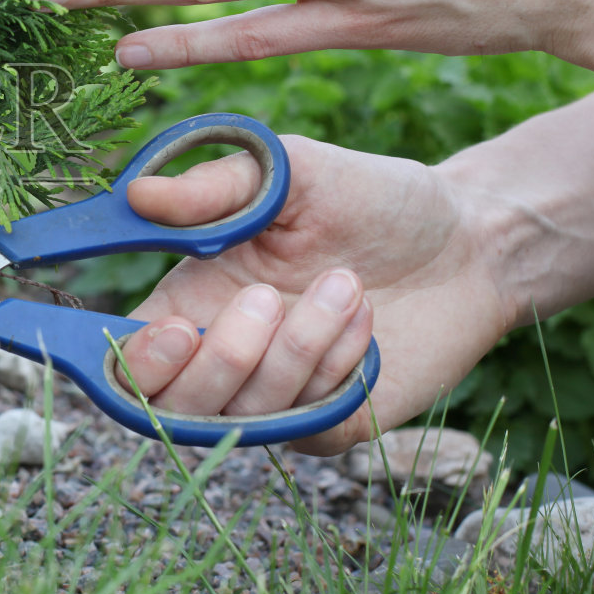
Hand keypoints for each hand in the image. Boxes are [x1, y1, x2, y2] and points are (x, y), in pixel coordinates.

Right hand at [114, 134, 512, 454]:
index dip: (131, 363)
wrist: (469, 241)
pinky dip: (335, 371)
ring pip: (246, 414)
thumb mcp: (292, 170)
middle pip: (174, 407)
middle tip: (266, 298)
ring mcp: (276, 398)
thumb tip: (136, 194)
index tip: (170, 330)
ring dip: (298, 348)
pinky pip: (307, 424)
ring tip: (346, 285)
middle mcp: (223, 356)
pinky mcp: (330, 423)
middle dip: (222, 358)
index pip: (124, 359)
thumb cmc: (371, 197)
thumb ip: (216, 186)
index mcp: (191, 298)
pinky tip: (366, 323)